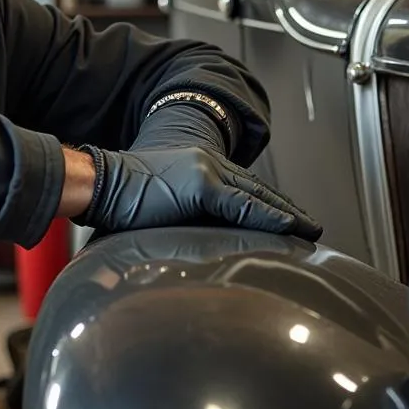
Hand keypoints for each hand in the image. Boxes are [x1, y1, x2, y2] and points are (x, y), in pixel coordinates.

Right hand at [73, 142, 322, 241]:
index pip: (241, 186)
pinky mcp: (201, 186)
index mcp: (196, 167)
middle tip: (309, 227)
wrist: (99, 183)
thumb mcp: (157, 205)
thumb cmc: (117, 199)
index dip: (266, 203)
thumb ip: (180, 217)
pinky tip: (289, 227)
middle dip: (284, 209)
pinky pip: (244, 206)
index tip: (287, 218)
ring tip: (309, 231)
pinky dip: (269, 216)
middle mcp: (206, 163)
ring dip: (286, 215)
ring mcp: (205, 173)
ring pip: (256, 196)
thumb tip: (192, 245)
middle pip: (255, 189)